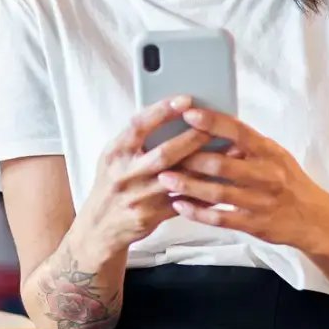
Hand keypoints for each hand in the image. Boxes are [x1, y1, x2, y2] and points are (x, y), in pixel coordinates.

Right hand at [66, 96, 215, 259]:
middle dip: (193, 138)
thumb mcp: (113, 158)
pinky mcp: (149, 217)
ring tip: (229, 152)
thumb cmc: (112, 185)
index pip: (138, 126)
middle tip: (216, 127)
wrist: (99, 228)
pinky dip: (202, 193)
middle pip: (164, 154)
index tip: (185, 100)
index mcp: (115, 153)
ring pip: (178, 179)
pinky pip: (182, 203)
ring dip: (205, 166)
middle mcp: (124, 174)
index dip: (162, 111)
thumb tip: (169, 112)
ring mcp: (137, 198)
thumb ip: (136, 139)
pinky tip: (221, 182)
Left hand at [158, 107, 328, 252]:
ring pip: (218, 192)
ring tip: (165, 179)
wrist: (314, 219)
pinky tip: (179, 205)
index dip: (213, 122)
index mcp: (270, 152)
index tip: (189, 114)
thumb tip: (213, 126)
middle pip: (223, 164)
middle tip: (164, 153)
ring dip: (188, 186)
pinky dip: (197, 212)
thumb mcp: (275, 156)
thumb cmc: (288, 181)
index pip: (240, 131)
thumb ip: (248, 145)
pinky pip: (220, 218)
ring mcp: (261, 202)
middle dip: (190, 158)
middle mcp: (267, 175)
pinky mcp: (255, 225)